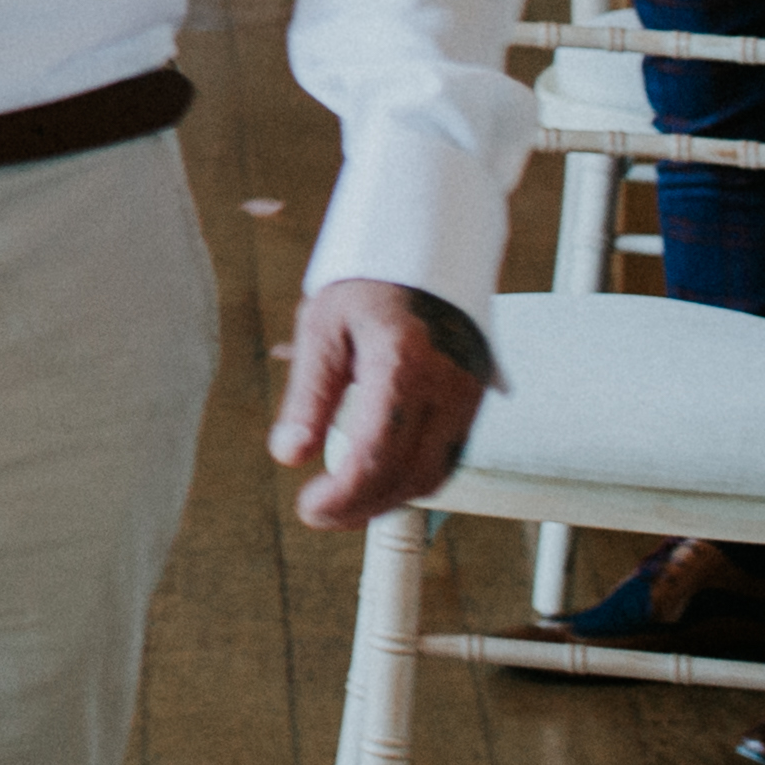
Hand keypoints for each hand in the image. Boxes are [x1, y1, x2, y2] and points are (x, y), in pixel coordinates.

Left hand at [272, 277, 490, 529]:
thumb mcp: (323, 326)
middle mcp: (447, 383)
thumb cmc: (367, 284)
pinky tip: (376, 484)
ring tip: (342, 504)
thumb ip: (308, 395)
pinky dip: (413, 481)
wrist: (429, 252)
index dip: (342, 494)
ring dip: (388, 500)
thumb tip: (288, 456)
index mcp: (404, 360)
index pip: (376, 451)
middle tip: (318, 512)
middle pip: (409, 474)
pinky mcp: (476, 402)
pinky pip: (449, 458)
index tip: (308, 508)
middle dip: (362, 506)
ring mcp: (469, 395)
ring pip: (435, 474)